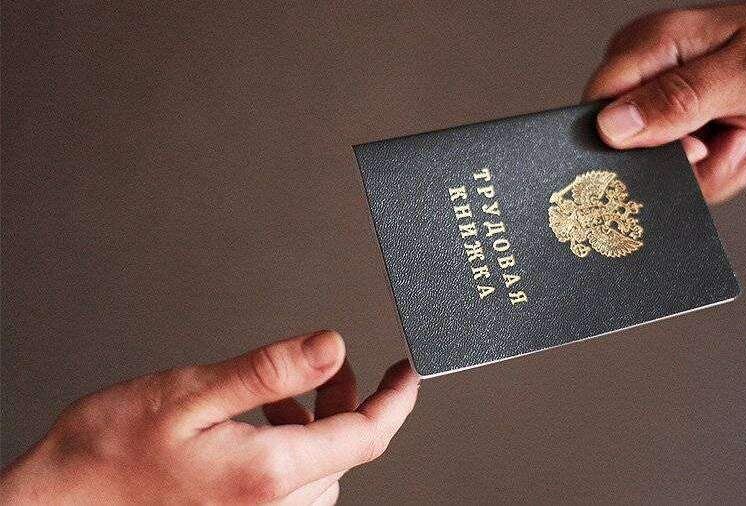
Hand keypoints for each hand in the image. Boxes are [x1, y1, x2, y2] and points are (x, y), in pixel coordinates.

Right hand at [0, 331, 418, 504]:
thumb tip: (332, 348)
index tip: (407, 374)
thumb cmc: (109, 453)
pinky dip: (294, 454)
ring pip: (322, 472)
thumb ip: (269, 371)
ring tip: (283, 398)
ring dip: (317, 430)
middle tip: (331, 371)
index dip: (395, 400)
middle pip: (346, 453)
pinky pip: (294, 491)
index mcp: (268, 473)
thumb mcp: (192, 393)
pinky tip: (261, 428)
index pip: (366, 436)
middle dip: (348, 405)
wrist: (59, 504)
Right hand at [584, 0, 745, 202]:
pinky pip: (685, 176)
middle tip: (736, 136)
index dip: (635, 146)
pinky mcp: (674, 131)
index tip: (695, 145)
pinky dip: (723, 168)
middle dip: (693, 165)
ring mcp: (657, 107)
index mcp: (645, 49)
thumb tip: (613, 127)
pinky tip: (744, 138)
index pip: (596, 113)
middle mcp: (642, 78)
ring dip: (717, 168)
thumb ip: (679, 99)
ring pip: (663, 174)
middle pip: (630, 156)